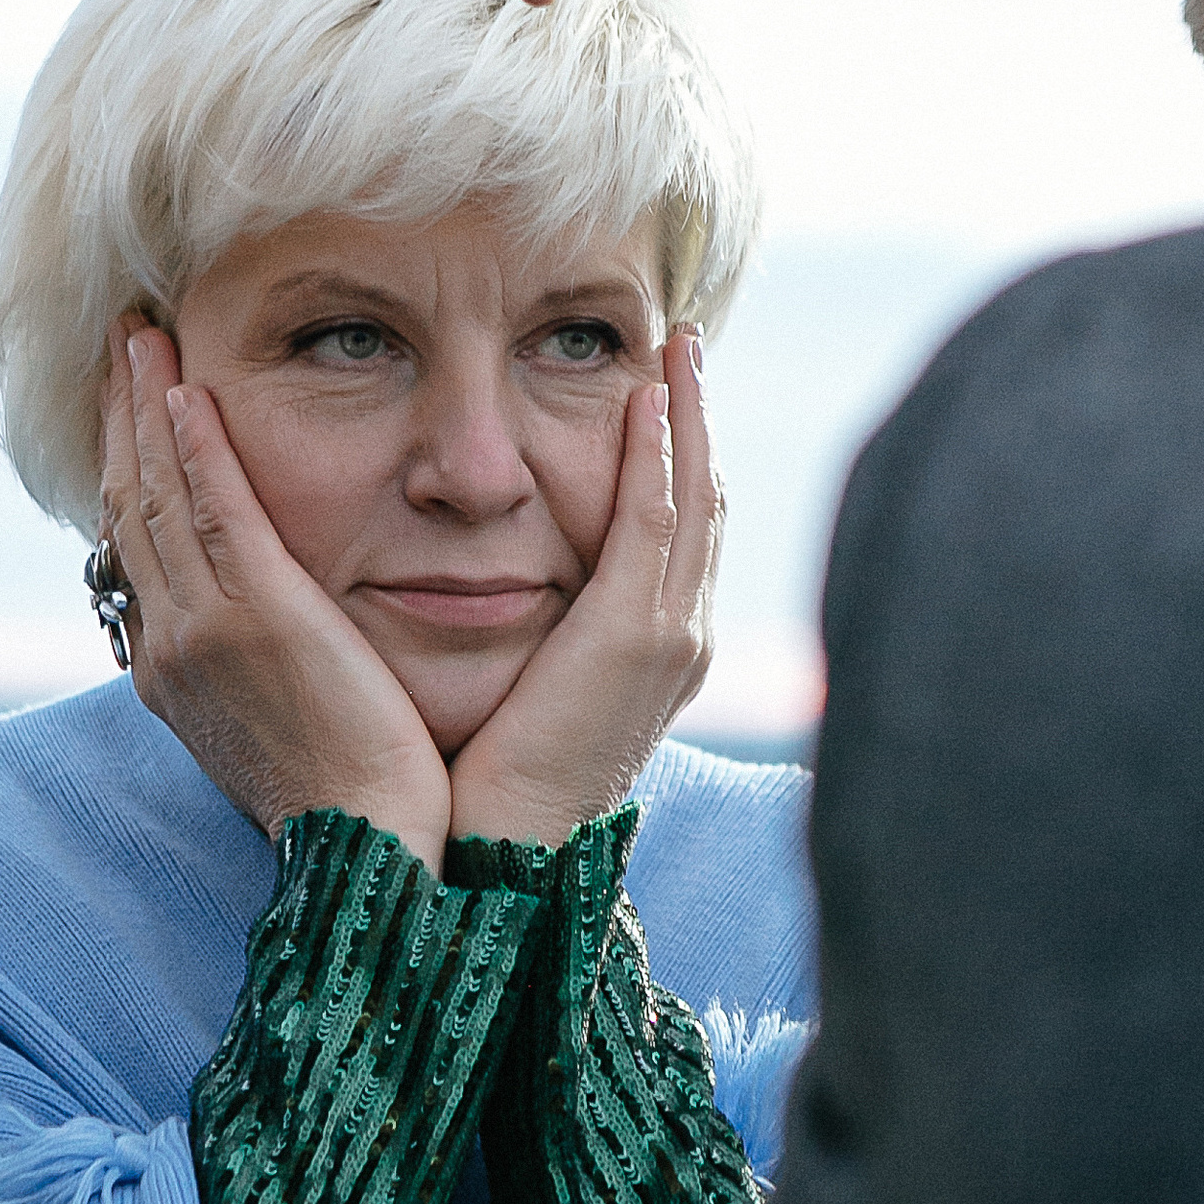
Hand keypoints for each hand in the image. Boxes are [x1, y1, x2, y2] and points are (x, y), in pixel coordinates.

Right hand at [100, 320, 451, 863]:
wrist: (369, 850)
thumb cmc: (351, 798)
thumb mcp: (281, 722)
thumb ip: (260, 663)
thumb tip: (266, 629)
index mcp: (174, 670)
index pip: (137, 543)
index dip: (128, 464)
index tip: (130, 403)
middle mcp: (171, 643)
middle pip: (130, 503)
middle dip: (121, 414)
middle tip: (122, 339)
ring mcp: (205, 629)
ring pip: (158, 493)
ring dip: (145, 405)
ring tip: (141, 335)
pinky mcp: (258, 618)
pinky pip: (214, 511)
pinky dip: (194, 447)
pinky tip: (186, 390)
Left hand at [446, 330, 718, 848]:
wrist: (509, 855)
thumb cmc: (496, 787)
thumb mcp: (533, 690)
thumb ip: (541, 633)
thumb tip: (504, 592)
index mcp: (660, 652)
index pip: (683, 532)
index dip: (684, 457)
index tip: (666, 392)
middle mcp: (683, 638)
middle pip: (708, 501)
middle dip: (700, 419)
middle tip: (686, 347)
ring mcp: (670, 636)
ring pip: (696, 497)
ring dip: (688, 415)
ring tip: (678, 348)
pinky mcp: (636, 637)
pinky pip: (657, 521)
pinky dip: (660, 455)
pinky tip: (648, 400)